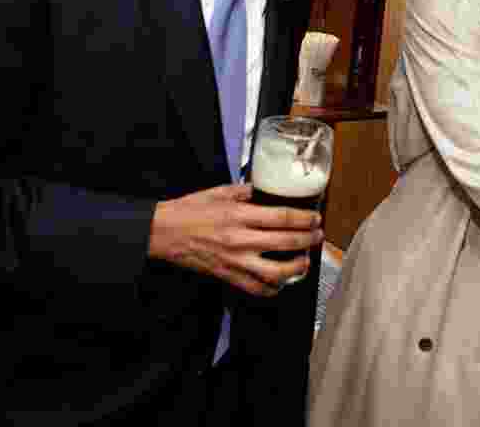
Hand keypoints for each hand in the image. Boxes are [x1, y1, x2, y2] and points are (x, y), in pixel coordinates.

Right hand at [148, 183, 324, 296]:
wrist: (162, 233)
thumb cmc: (189, 210)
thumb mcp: (220, 192)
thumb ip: (247, 191)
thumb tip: (267, 189)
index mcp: (239, 216)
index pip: (282, 218)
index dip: (304, 219)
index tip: (315, 218)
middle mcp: (239, 240)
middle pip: (285, 243)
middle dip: (307, 240)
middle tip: (317, 236)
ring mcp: (234, 262)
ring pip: (274, 272)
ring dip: (296, 268)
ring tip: (305, 261)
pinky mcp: (226, 276)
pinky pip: (255, 289)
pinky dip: (272, 289)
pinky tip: (281, 282)